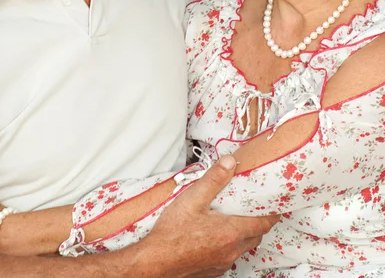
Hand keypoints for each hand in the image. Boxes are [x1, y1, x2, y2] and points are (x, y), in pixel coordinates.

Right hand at [147, 155, 277, 277]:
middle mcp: (231, 250)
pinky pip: (228, 257)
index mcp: (231, 232)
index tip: (274, 203)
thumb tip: (230, 163)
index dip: (271, 213)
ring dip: (244, 235)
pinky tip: (215, 236)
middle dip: (259, 222)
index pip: (263, 223)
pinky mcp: (211, 270)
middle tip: (254, 208)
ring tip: (234, 220)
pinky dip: (229, 246)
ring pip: (243, 248)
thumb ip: (214, 179)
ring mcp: (222, 263)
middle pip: (256, 236)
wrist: (155, 262)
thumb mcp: (193, 199)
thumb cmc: (172, 234)